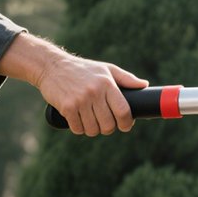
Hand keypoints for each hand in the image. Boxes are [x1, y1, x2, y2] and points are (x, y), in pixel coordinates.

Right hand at [0, 34, 148, 135]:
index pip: (123, 111)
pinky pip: (78, 129)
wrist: (52, 66)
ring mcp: (80, 101)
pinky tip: (79, 122)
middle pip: (108, 124)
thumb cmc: (83, 69)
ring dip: (93, 130)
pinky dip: (79, 129)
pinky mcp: (66, 107)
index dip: (126, 123)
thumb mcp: (106, 69)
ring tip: (91, 122)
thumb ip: (126, 78)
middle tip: (105, 124)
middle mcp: (95, 92)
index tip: (125, 125)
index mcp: (107, 84)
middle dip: (109, 128)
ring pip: (93, 129)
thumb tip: (145, 85)